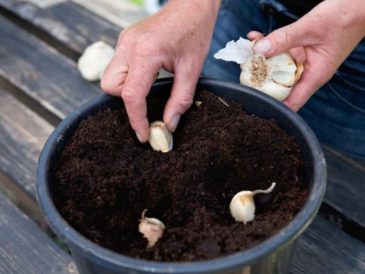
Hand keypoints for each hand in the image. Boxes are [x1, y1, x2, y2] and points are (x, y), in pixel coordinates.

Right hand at [101, 0, 220, 141]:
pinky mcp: (125, 41)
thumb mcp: (192, 69)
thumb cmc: (194, 31)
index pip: (131, 94)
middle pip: (110, 87)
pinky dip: (128, 78)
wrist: (191, 5)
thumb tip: (169, 124)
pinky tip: (147, 76)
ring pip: (110, 78)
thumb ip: (180, 100)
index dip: (137, 119)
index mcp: (146, 52)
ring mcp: (124, 42)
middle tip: (148, 104)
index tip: (144, 134)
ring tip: (150, 87)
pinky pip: (117, 67)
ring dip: (126, 90)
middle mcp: (128, 46)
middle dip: (126, 101)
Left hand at [248, 0, 364, 110]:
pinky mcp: (301, 50)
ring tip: (247, 50)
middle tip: (243, 72)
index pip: (291, 102)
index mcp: (315, 76)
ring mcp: (304, 62)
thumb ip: (284, 39)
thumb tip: (259, 50)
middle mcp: (308, 72)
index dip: (272, 104)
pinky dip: (269, 46)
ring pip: (278, 67)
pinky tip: (257, 38)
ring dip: (262, 59)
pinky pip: (281, 52)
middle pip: (280, 84)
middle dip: (261, 79)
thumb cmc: (344, 17)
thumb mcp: (310, 28)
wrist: (359, 3)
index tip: (253, 100)